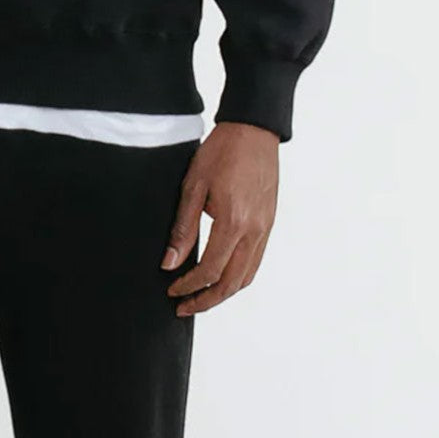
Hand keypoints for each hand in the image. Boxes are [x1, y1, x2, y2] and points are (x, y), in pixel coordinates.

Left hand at [161, 120, 278, 315]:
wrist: (253, 130)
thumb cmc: (222, 151)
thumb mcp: (194, 185)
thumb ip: (183, 227)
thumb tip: (170, 262)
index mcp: (234, 222)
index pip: (210, 270)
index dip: (189, 286)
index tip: (171, 290)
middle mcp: (254, 231)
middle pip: (231, 283)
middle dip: (206, 300)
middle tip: (183, 307)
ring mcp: (265, 228)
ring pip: (246, 276)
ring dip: (223, 293)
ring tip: (201, 297)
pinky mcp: (269, 223)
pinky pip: (255, 261)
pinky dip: (238, 276)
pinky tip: (222, 274)